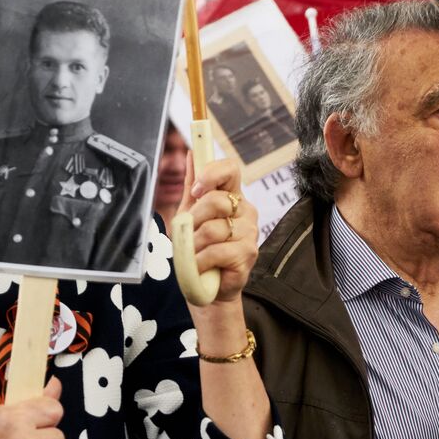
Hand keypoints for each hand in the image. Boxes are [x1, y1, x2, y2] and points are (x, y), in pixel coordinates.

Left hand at [178, 155, 257, 306]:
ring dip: (194, 244)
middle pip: (217, 200)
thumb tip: (192, 153)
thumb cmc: (199, 248)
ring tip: (194, 254)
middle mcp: (246, 211)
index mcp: (233, 196)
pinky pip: (216, 251)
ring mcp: (250, 232)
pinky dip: (200, 260)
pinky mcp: (248, 253)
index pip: (230, 168)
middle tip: (190, 233)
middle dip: (194, 218)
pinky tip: (200, 266)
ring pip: (213, 228)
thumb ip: (192, 185)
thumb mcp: (189, 214)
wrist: (205, 286)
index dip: (211, 173)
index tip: (196, 189)